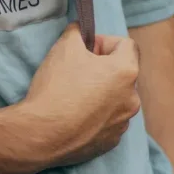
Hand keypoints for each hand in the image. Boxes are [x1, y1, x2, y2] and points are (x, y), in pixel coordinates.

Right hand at [16, 22, 140, 168]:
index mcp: (126, 72)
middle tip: (77, 73)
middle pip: (122, 74)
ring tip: (74, 97)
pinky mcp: (110, 142)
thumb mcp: (64, 47)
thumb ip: (77, 32)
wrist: (41, 134)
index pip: (126, 45)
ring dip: (100, 94)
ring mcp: (122, 123)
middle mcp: (132, 99)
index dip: (104, 42)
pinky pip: (107, 122)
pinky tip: (75, 117)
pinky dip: (95, 117)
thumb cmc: (56, 88)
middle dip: (102, 69)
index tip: (85, 50)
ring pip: (115, 100)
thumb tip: (80, 31)